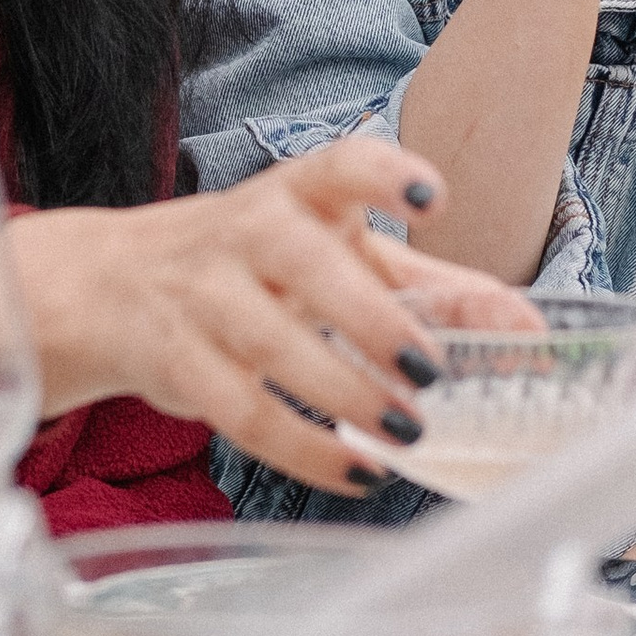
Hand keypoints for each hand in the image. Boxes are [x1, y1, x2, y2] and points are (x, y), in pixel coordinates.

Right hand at [12, 137, 539, 497]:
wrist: (109, 286)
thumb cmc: (250, 264)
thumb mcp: (331, 252)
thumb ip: (427, 284)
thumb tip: (526, 327)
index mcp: (296, 194)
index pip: (339, 164)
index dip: (383, 176)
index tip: (430, 200)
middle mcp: (246, 233)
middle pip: (307, 264)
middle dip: (372, 318)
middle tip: (430, 372)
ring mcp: (204, 296)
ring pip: (272, 345)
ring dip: (343, 393)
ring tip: (406, 432)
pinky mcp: (178, 363)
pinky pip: (242, 410)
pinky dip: (304, 449)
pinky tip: (357, 471)